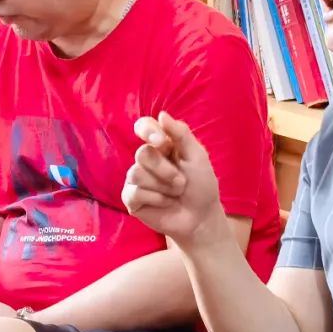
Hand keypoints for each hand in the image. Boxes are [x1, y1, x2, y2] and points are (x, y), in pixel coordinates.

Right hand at [122, 112, 224, 243]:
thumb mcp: (197, 156)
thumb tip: (162, 114)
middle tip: (181, 182)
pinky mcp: (131, 198)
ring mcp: (136, 179)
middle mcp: (146, 160)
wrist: (201, 217)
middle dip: (166, 170)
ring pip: (137, 173)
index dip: (148, 130)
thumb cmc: (201, 185)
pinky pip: (135, 192)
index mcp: (161, 145)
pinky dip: (156, 199)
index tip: (161, 141)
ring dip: (164, 187)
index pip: (144, 126)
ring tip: (175, 194)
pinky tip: (165, 203)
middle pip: (143, 153)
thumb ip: (181, 134)